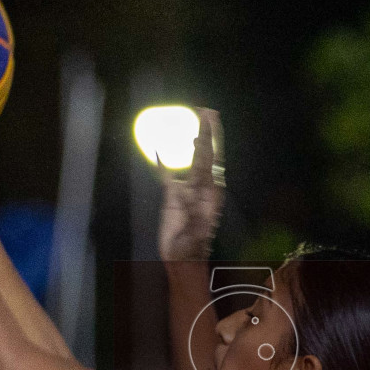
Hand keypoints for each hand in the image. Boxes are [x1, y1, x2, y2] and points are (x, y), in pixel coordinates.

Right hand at [158, 108, 224, 261]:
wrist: (181, 259)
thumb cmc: (191, 246)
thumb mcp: (194, 228)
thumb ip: (190, 208)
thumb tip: (183, 186)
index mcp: (210, 190)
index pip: (212, 156)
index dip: (211, 136)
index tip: (211, 116)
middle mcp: (201, 185)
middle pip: (204, 152)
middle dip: (206, 131)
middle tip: (205, 110)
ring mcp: (187, 188)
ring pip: (191, 159)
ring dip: (193, 140)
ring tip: (194, 121)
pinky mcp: (173, 196)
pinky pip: (168, 174)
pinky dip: (163, 162)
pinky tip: (158, 150)